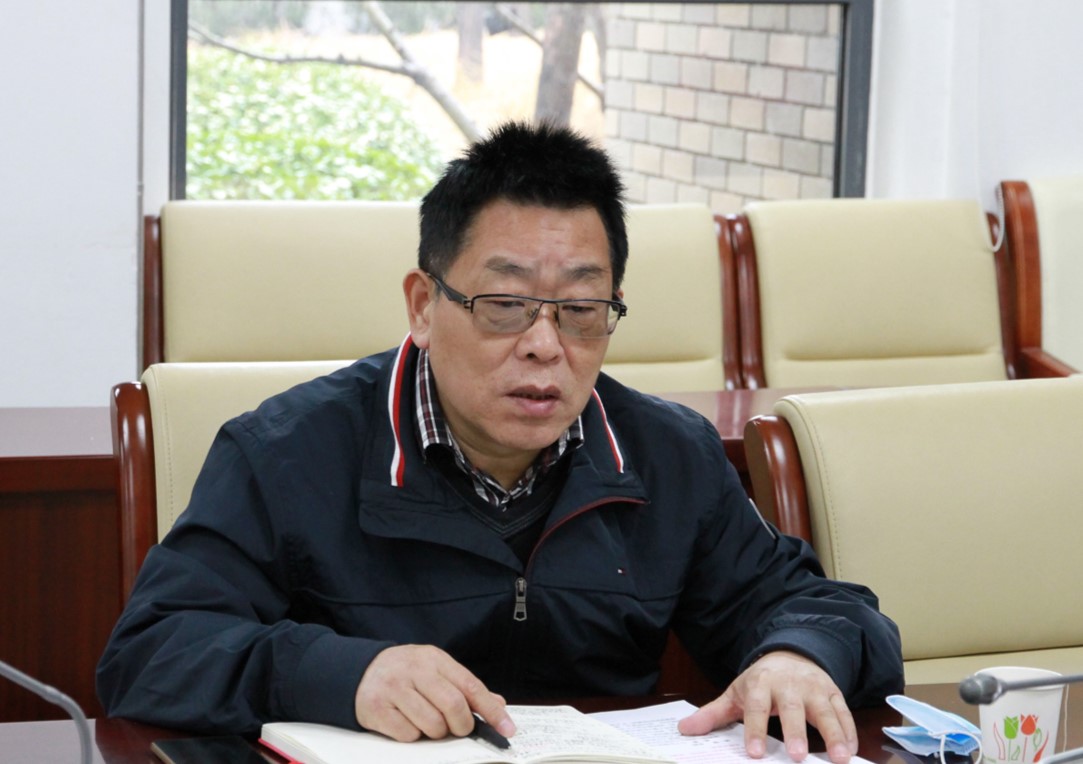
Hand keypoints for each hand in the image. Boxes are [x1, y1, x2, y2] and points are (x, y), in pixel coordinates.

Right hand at [354, 644, 515, 742]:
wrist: (360, 671)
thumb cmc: (405, 673)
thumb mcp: (435, 670)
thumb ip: (465, 687)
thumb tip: (498, 704)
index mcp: (434, 659)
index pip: (471, 686)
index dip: (492, 710)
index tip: (507, 728)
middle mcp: (415, 670)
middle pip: (454, 706)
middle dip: (461, 725)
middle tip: (457, 729)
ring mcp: (394, 688)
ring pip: (432, 724)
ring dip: (436, 732)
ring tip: (427, 721)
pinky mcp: (377, 708)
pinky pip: (408, 734)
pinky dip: (413, 735)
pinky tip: (405, 721)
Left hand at [677, 650, 857, 763]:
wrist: (790, 654)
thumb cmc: (760, 681)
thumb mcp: (736, 693)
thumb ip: (713, 714)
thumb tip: (684, 730)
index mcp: (760, 684)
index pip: (756, 707)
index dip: (755, 730)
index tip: (755, 753)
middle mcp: (789, 684)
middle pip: (792, 708)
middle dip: (796, 732)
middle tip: (797, 756)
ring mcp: (814, 687)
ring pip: (825, 710)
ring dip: (834, 734)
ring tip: (839, 758)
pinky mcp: (834, 692)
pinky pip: (844, 712)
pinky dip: (849, 731)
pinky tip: (851, 751)